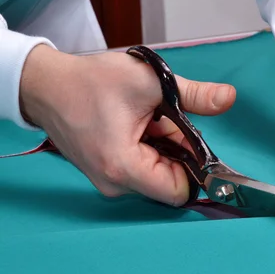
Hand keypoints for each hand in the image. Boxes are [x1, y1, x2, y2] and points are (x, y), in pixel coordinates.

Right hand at [19, 44, 235, 204]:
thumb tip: (228, 98)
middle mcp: (115, 185)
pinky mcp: (108, 177)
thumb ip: (194, 95)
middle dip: (178, 153)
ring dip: (164, 151)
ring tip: (147, 122)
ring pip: (159, 177)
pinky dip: (149, 152)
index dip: (195, 167)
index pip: (180, 191)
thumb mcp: (149, 81)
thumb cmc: (90, 81)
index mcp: (124, 167)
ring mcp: (109, 184)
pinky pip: (143, 172)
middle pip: (171, 183)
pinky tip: (137, 128)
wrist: (46, 86)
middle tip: (164, 122)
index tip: (191, 140)